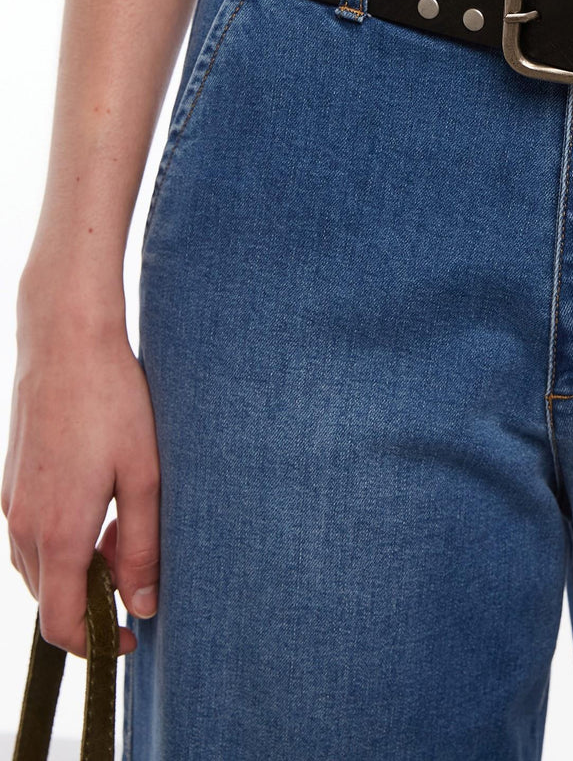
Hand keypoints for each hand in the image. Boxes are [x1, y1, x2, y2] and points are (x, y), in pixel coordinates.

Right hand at [2, 269, 160, 657]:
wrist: (66, 342)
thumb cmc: (114, 403)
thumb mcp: (145, 476)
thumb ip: (142, 546)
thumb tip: (142, 606)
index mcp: (59, 532)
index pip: (61, 623)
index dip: (93, 645)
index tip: (127, 641)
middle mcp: (25, 525)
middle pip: (49, 599)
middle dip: (91, 603)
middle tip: (138, 571)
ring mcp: (12, 502)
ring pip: (39, 566)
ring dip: (78, 570)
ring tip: (125, 531)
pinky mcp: (12, 481)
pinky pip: (32, 534)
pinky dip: (64, 540)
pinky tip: (101, 502)